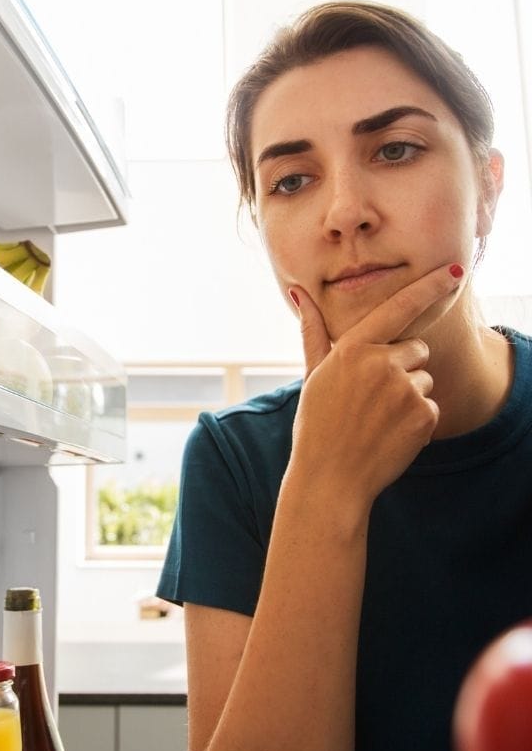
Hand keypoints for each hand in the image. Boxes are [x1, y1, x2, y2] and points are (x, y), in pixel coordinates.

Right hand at [288, 263, 462, 506]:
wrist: (330, 479)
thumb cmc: (316, 425)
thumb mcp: (313, 374)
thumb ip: (314, 330)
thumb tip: (298, 290)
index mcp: (353, 349)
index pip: (398, 308)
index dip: (428, 287)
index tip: (453, 271)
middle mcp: (382, 364)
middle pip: (416, 348)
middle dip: (403, 366)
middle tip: (372, 397)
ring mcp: (405, 390)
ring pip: (424, 378)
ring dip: (409, 395)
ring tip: (377, 419)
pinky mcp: (423, 416)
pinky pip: (431, 406)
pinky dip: (417, 420)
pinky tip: (390, 435)